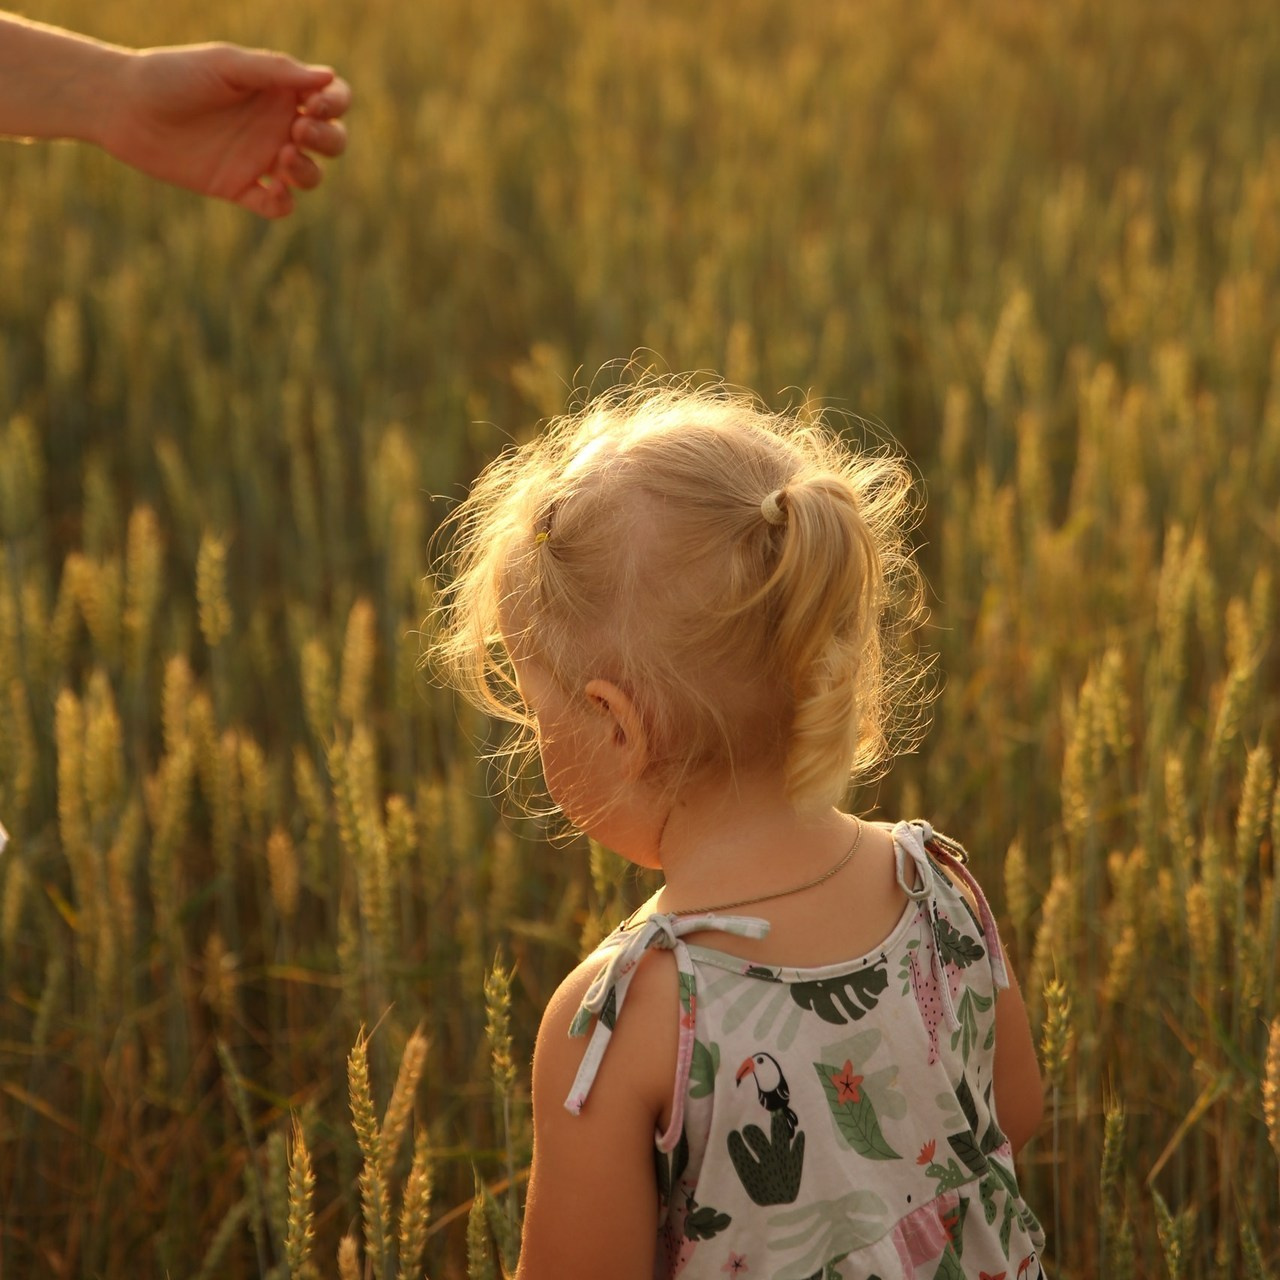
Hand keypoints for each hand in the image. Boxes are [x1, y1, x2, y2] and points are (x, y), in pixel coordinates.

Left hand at [103, 42, 349, 217]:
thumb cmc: (172, 76)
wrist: (124, 108)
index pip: (331, 98)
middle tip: (297, 131)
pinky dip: (283, 204)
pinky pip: (278, 207)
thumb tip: (327, 76)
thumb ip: (275, 70)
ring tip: (281, 158)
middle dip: (328, 140)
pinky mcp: (240, 189)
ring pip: (310, 176)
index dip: (336, 103)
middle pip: (331, 141)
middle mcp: (275, 125)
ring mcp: (260, 160)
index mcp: (277, 90)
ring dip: (308, 172)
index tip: (314, 105)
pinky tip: (271, 190)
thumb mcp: (225, 66)